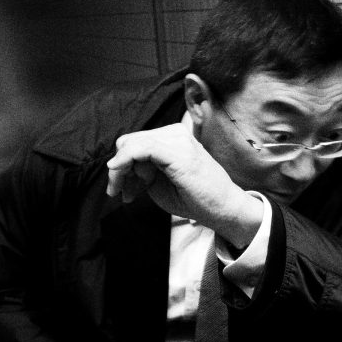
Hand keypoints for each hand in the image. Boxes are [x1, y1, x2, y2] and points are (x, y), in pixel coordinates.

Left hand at [106, 123, 262, 247]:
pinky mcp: (178, 152)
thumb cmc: (194, 197)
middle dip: (119, 169)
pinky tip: (121, 178)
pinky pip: (141, 149)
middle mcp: (174, 132)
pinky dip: (126, 162)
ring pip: (132, 144)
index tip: (120, 189)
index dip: (120, 164)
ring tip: (132, 194)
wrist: (223, 208)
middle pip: (130, 141)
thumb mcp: (159, 181)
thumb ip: (140, 169)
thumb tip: (117, 164)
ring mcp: (178, 140)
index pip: (134, 141)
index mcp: (172, 137)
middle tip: (122, 193)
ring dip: (122, 171)